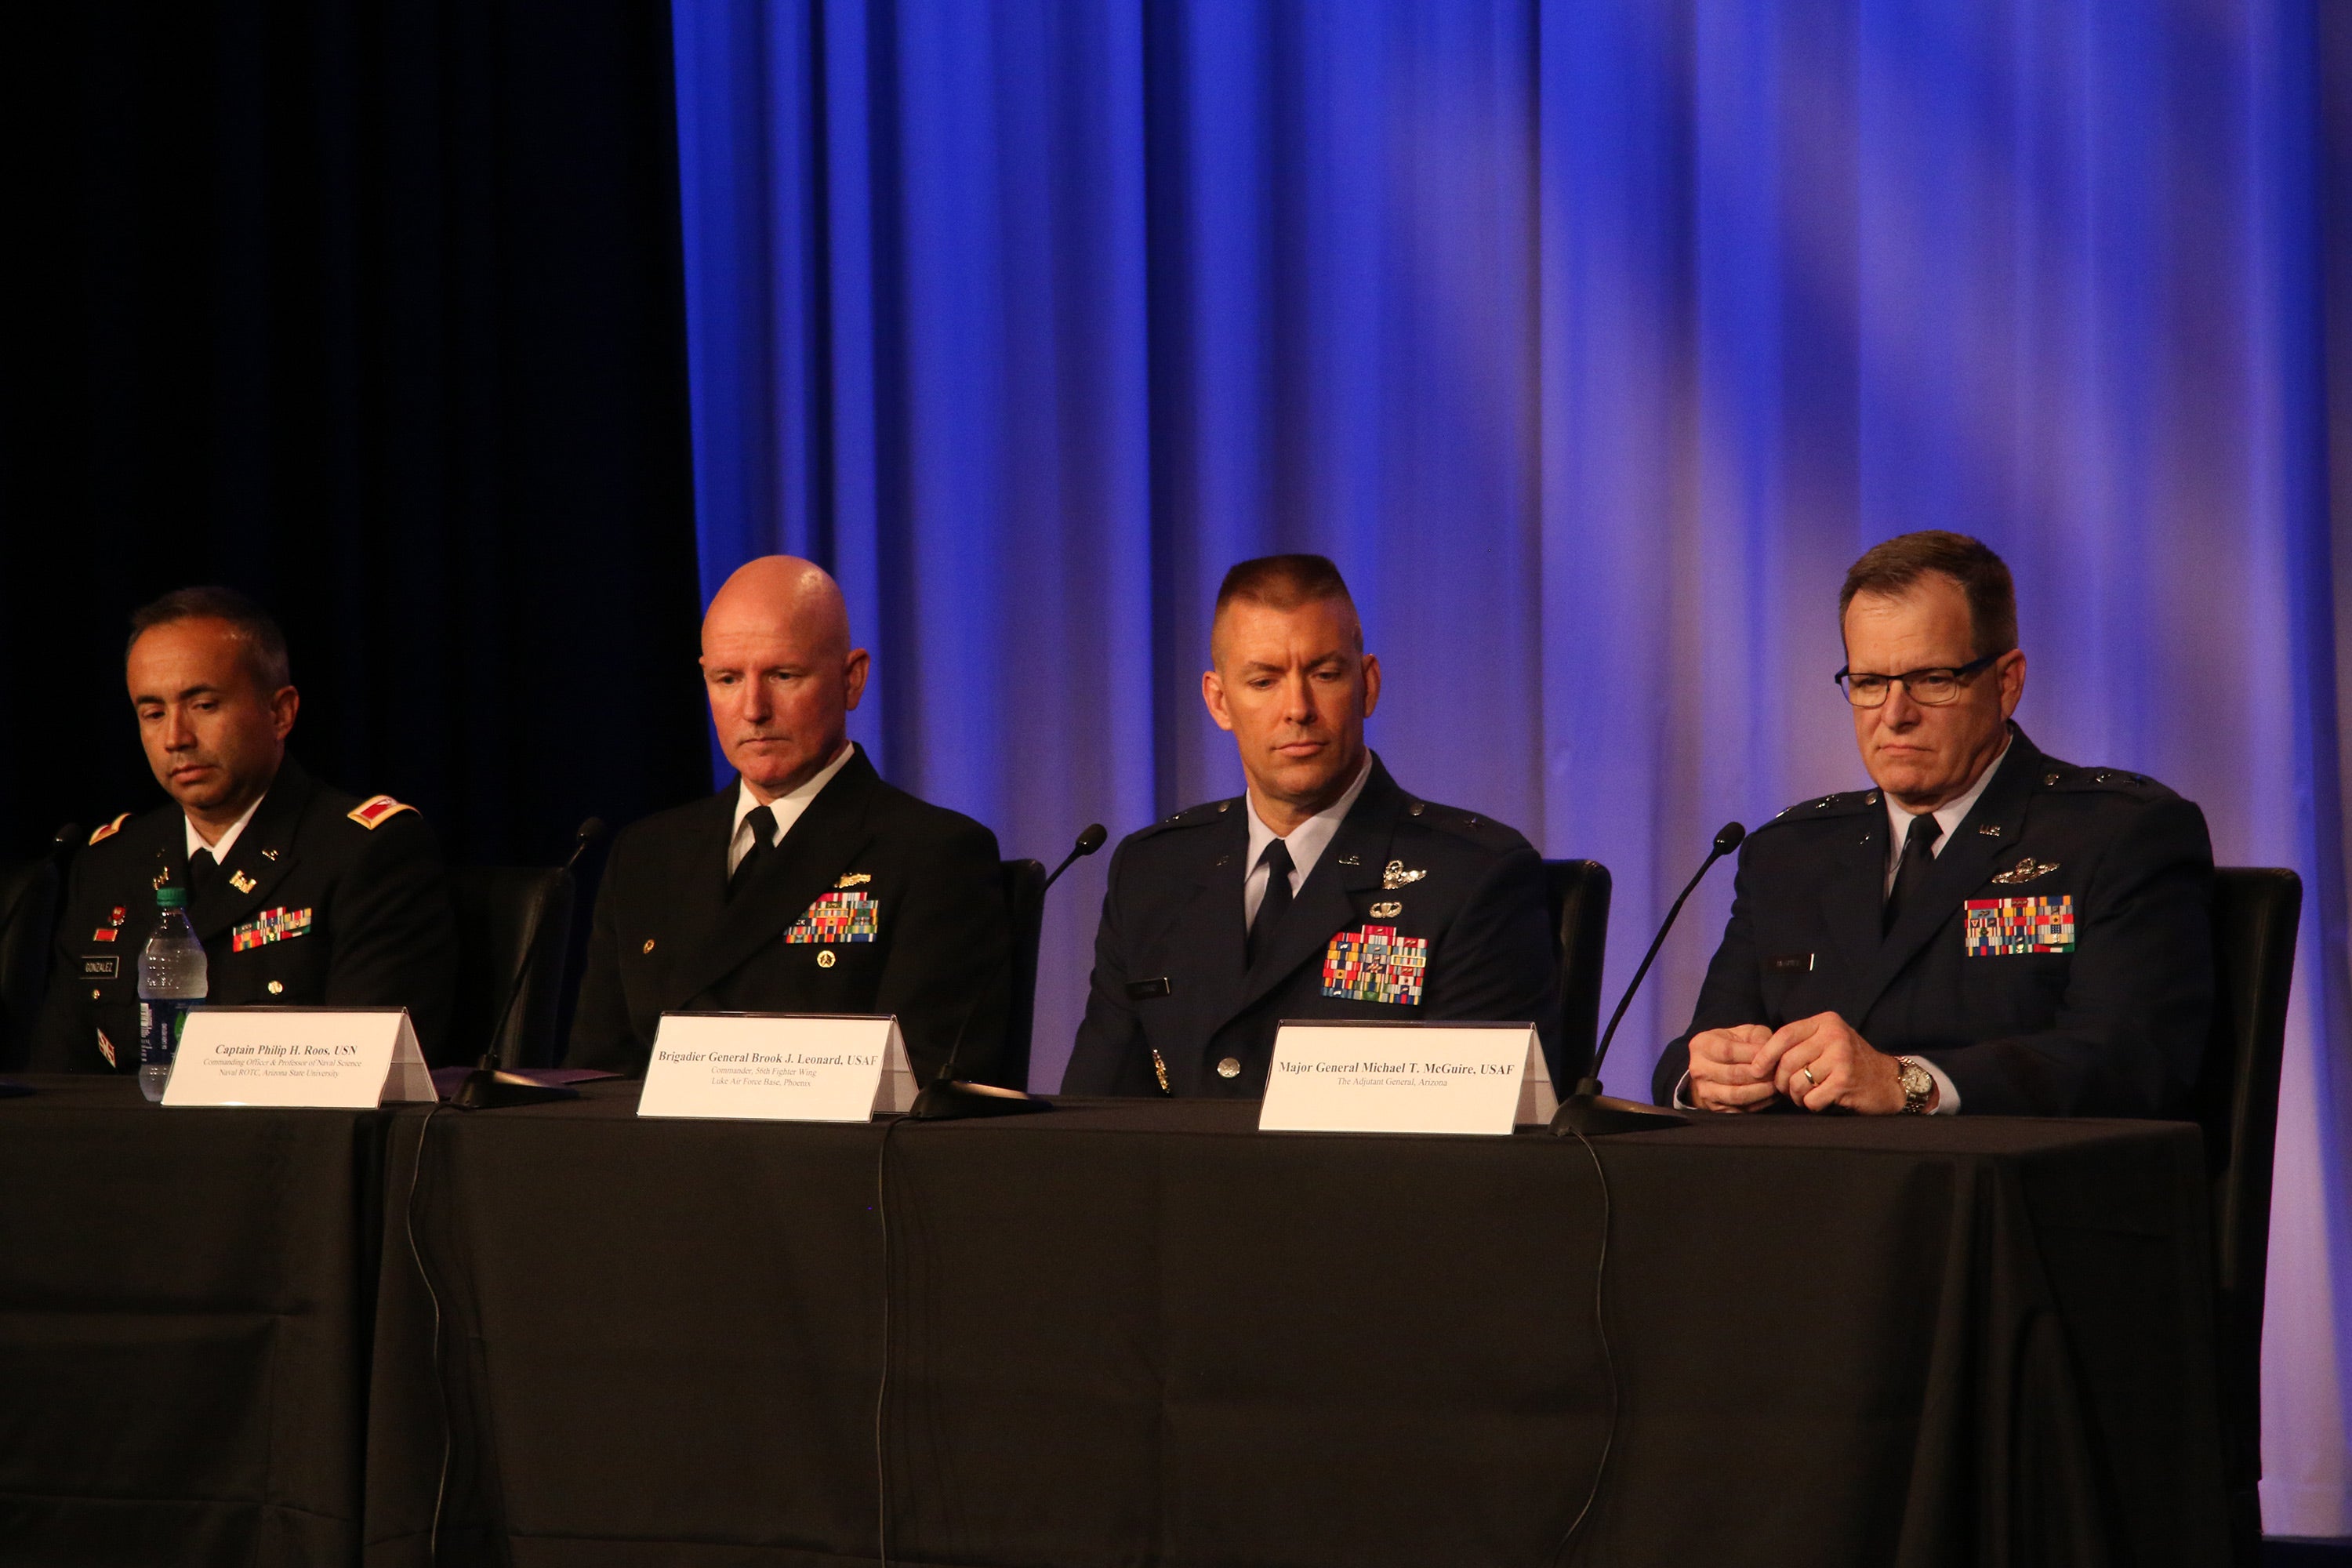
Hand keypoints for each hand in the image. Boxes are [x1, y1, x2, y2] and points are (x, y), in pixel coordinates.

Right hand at [1683, 1023, 1777, 1112]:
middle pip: (1732, 1074)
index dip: (1753, 1055)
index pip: (1728, 1051)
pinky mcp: (1714, 1108)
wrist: (1716, 1066)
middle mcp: (1698, 1069)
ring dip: (1761, 1091)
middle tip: (1778, 1072)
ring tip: (1776, 1084)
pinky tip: (1770, 1096)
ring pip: (1736, 1094)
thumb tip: (1770, 1051)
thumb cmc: (1734, 1045)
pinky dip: (1759, 1104)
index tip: (1772, 1056)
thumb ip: (1758, 1037)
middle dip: (1760, 1075)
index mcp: (1702, 1045)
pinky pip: (1739, 1109)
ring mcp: (1704, 1090)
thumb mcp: (1744, 1033)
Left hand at [1753, 1012, 1921, 1114]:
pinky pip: (1811, 1098)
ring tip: (1805, 1095)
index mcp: (1826, 1022)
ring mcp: (1841, 1058)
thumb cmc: (1849, 1062)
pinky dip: (1810, 1105)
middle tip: (1786, 1089)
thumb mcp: (1827, 1042)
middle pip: (1788, 1061)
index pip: (1785, 1035)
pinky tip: (1819, 1101)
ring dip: (1796, 1096)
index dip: (1765, 1054)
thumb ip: (1800, 1043)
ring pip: (1797, 1082)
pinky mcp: (1845, 1081)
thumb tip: (1758, 1059)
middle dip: (1780, 1081)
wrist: (1887, 1081)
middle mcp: (1834, 1035)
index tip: (1756, 1069)